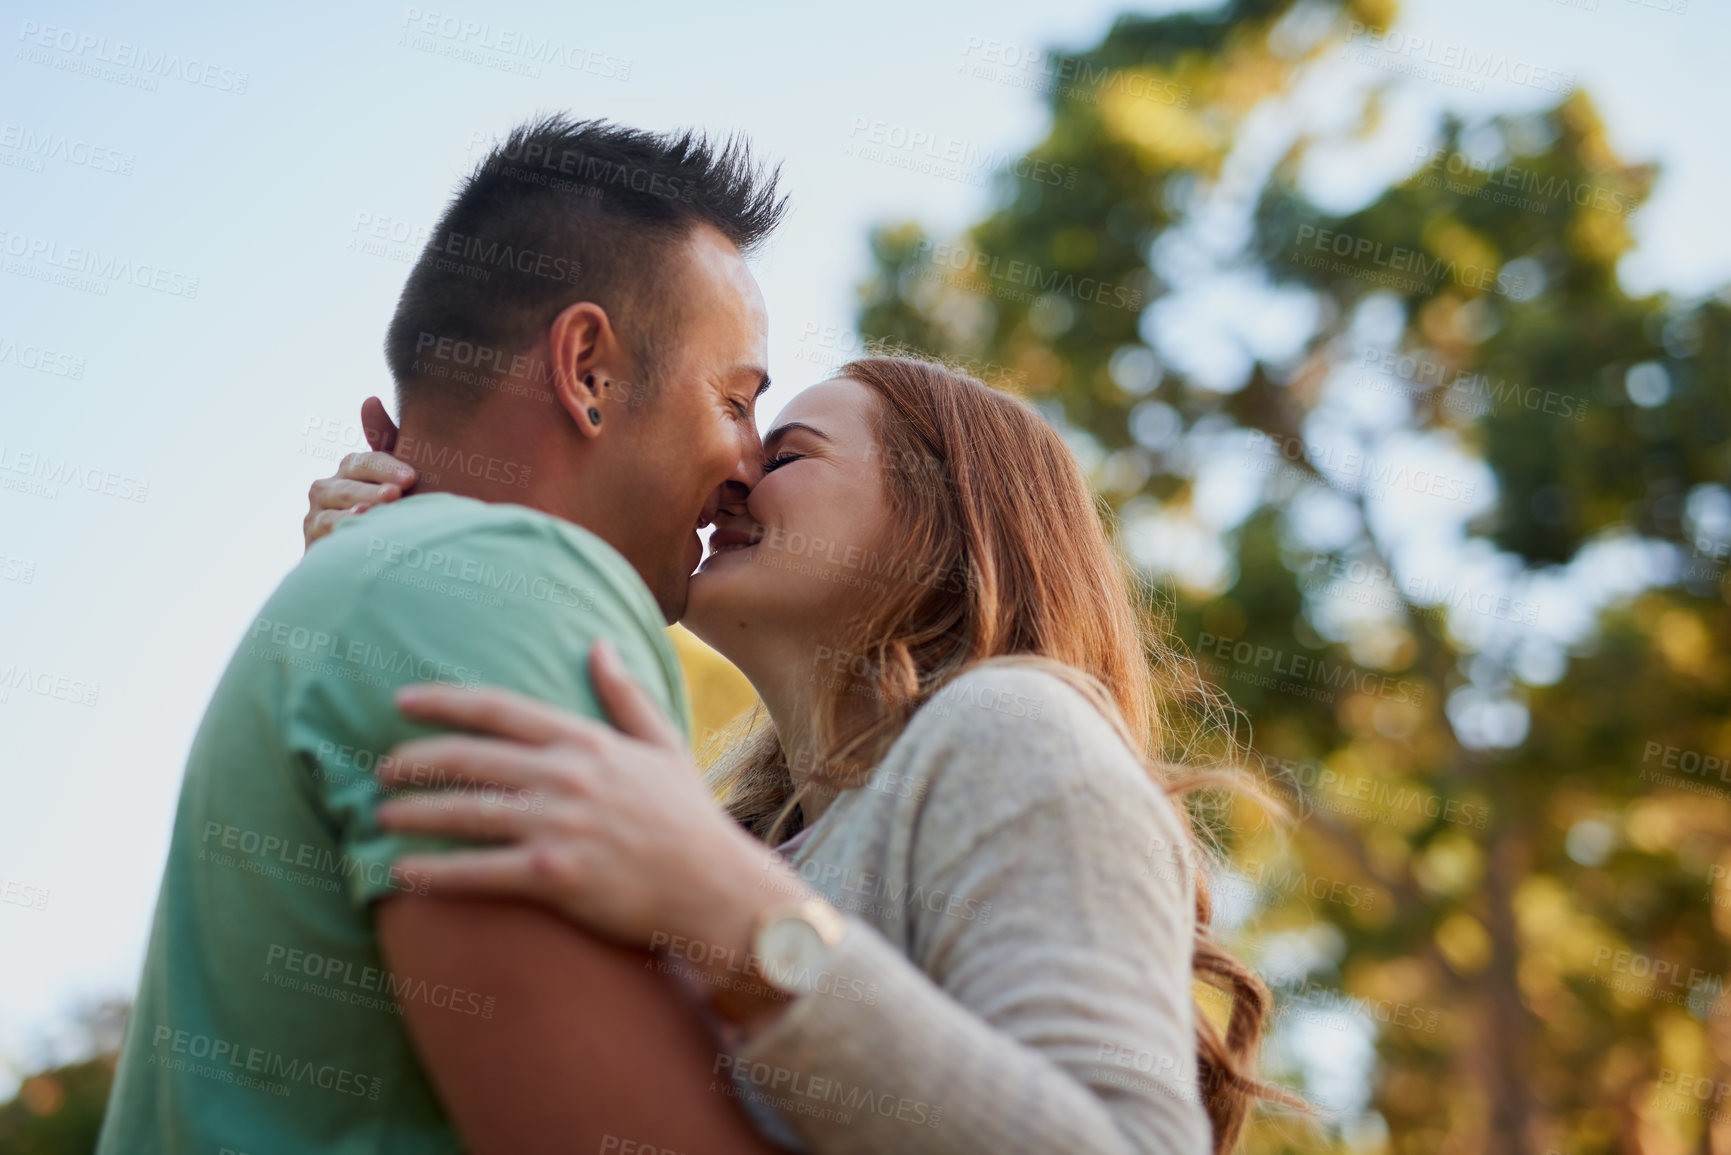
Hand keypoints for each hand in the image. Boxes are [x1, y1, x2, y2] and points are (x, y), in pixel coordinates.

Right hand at [303, 397, 414, 550]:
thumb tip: (369, 400)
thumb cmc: (395, 511)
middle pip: (347, 484)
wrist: (380, 557)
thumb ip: (384, 439)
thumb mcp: (396, 476)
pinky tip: (360, 530)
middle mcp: (327, 488)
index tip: (411, 477)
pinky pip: (325, 532)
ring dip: (358, 509)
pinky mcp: (312, 540)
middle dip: (373, 489)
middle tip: (398, 494)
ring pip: (334, 509)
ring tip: (381, 511)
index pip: (364, 461)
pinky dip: (343, 531)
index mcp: (351, 470)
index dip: (386, 468)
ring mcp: (316, 514)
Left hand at [376, 641, 818, 1021]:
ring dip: (414, 813)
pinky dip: (434, 872)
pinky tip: (401, 872)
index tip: (402, 701)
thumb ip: (625, 695)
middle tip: (381, 770)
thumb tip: (599, 644)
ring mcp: (558, 825)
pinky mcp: (554, 875)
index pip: (499, 710)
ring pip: (464, 812)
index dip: (445, 702)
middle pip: (468, 758)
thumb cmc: (689, 819)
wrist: (715, 888)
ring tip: (380, 817)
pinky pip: (478, 871)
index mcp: (587, 741)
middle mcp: (566, 776)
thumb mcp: (663, 745)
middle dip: (414, 762)